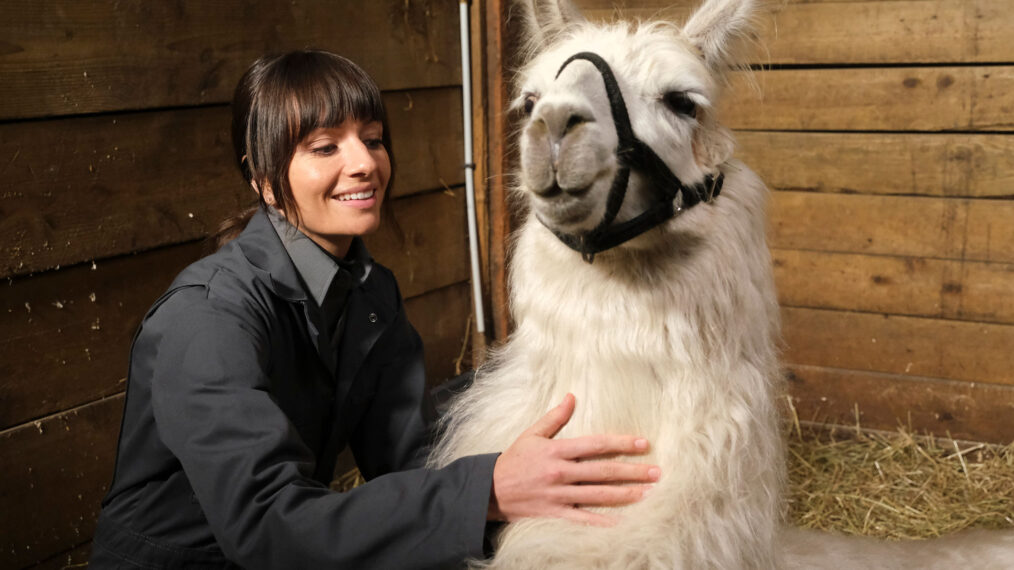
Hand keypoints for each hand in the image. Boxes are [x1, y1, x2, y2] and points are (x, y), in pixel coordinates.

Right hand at [488, 393, 659, 525]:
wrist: (490, 490)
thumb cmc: (514, 460)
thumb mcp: (532, 434)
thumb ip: (555, 417)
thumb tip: (572, 396)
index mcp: (557, 451)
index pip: (595, 445)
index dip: (621, 443)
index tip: (643, 443)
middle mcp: (560, 473)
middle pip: (603, 472)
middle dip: (632, 472)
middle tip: (657, 473)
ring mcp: (559, 495)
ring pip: (598, 495)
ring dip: (625, 495)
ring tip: (649, 494)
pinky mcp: (556, 513)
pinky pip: (583, 519)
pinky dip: (602, 522)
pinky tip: (623, 523)